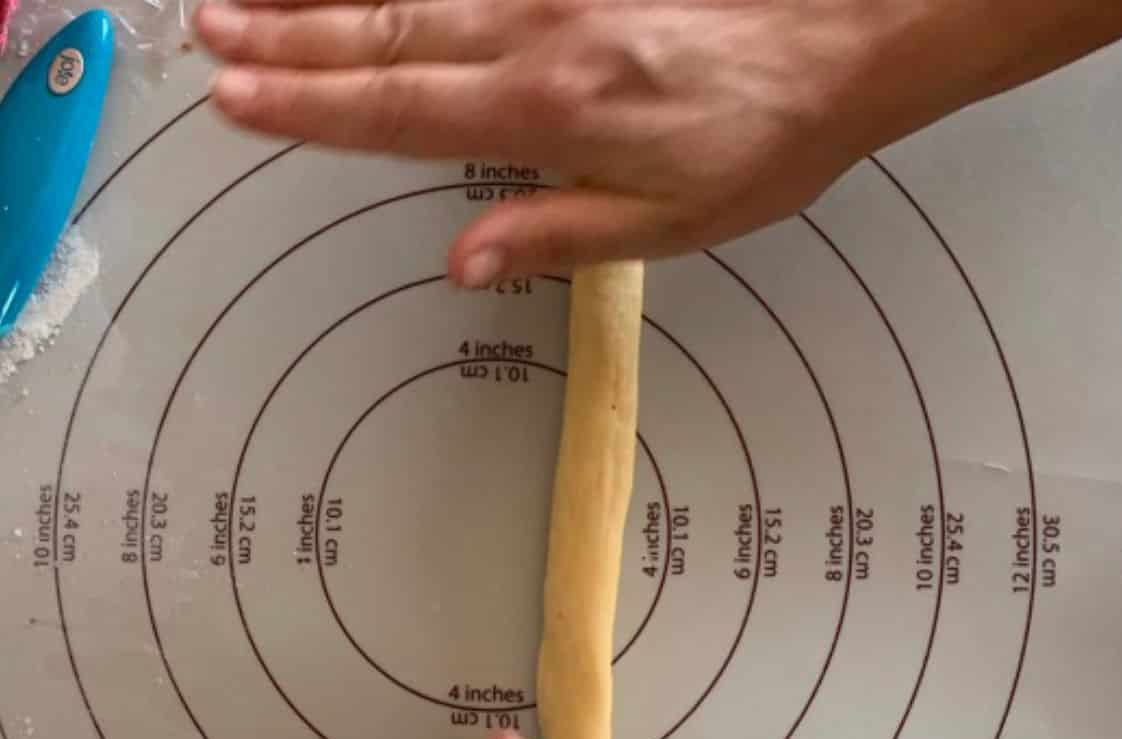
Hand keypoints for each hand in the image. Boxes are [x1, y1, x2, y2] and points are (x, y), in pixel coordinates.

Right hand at [191, 0, 1121, 287]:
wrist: (850, 43)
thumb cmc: (766, 142)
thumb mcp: (671, 225)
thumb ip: (557, 235)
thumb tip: (464, 265)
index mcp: (553, 113)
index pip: (402, 111)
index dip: (314, 111)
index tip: (242, 104)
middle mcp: (539, 32)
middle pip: (388, 33)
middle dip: (292, 39)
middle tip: (212, 36)